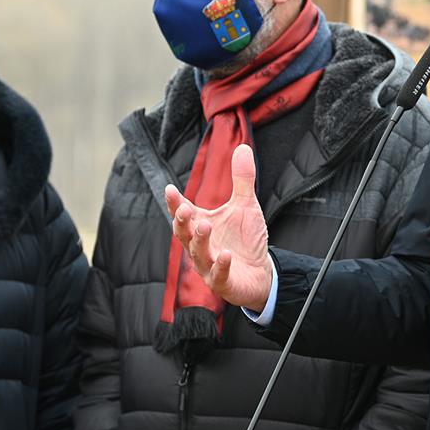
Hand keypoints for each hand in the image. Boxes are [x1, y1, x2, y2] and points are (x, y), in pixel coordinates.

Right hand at [164, 144, 271, 312]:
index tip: (169, 189)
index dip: (174, 203)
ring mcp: (209, 265)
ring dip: (199, 240)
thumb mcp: (246, 205)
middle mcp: (200, 245)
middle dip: (182, 222)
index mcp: (201, 225)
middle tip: (184, 209)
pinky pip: (219, 274)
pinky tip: (225, 254)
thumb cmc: (245, 239)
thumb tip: (242, 147)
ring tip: (205, 226)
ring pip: (198, 254)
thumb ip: (242, 179)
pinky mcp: (223, 282)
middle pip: (184, 234)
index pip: (183, 213)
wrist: (260, 272)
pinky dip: (221, 265)